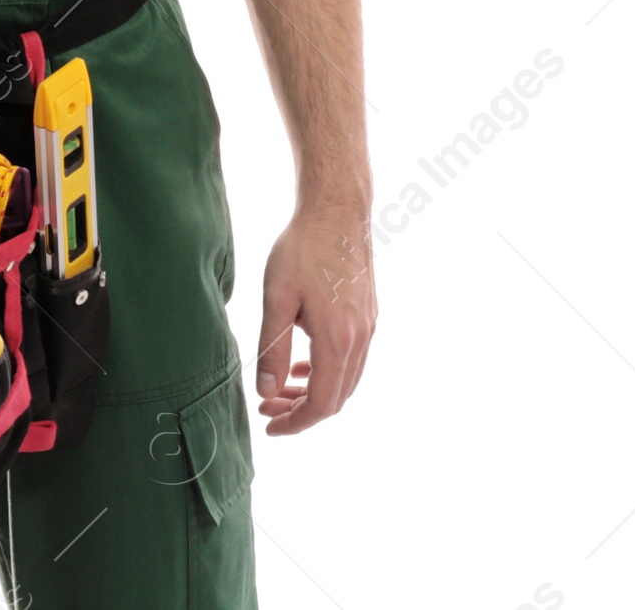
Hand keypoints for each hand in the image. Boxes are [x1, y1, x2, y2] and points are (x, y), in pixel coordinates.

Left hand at [254, 203, 376, 434]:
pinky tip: (303, 361)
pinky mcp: (368, 314)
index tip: (269, 425)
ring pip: (346, 380)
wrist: (337, 209)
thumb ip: (272, 349)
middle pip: (336, 398)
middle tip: (267, 405)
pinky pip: (351, 359)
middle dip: (301, 409)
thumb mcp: (277, 298)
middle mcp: (361, 339)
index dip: (295, 422)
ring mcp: (368, 327)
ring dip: (314, 391)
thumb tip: (266, 392)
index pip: (322, 404)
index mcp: (338, 340)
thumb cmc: (303, 248)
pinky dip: (327, 370)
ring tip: (281, 386)